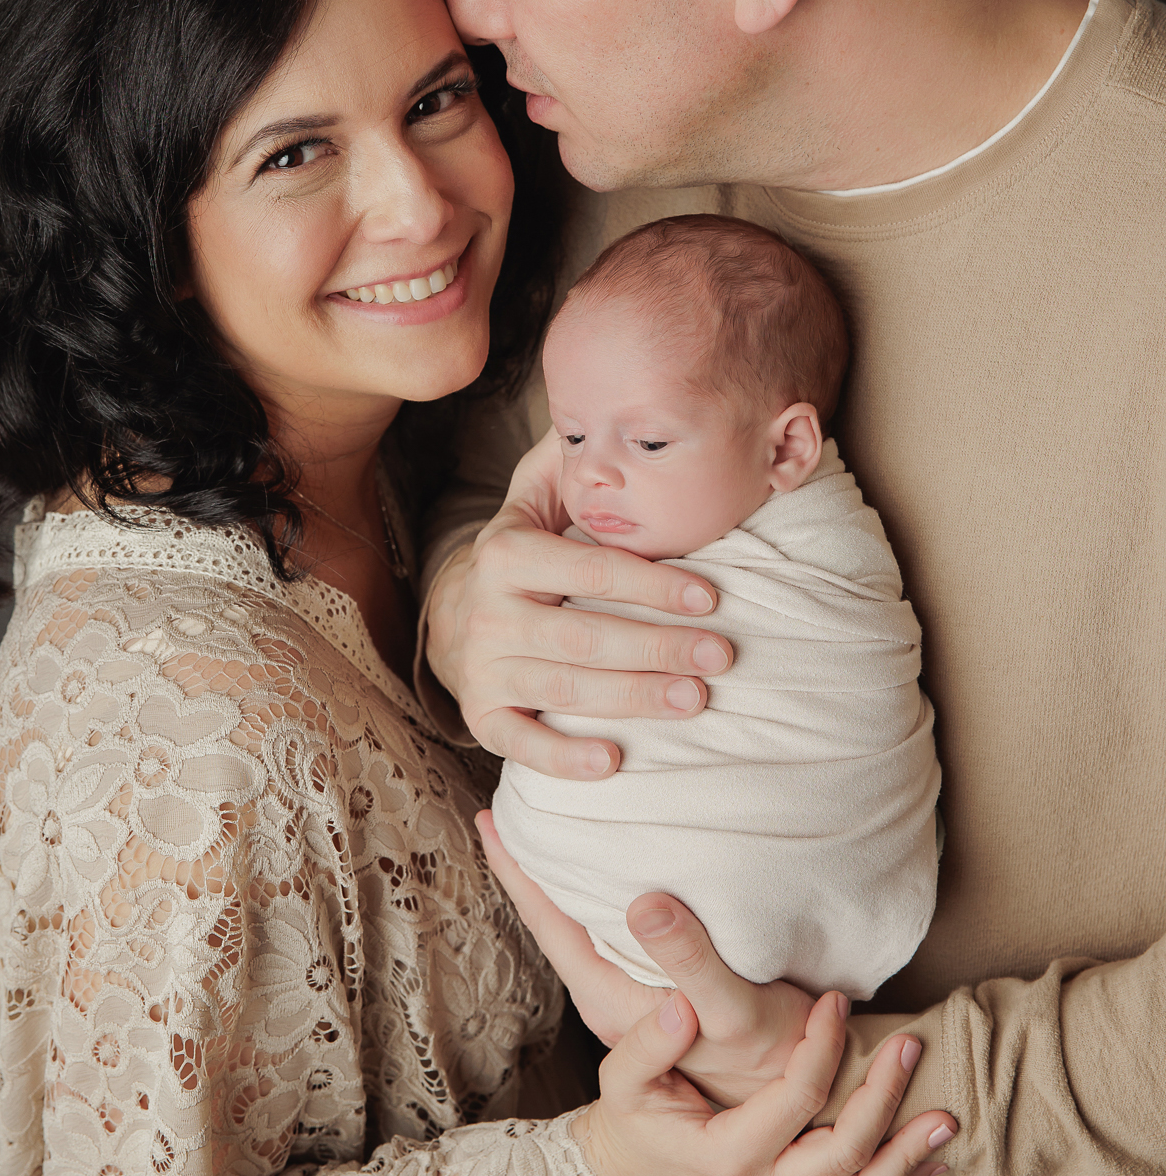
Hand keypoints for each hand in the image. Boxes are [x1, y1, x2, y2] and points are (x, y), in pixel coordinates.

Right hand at [426, 429, 732, 780]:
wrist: (454, 616)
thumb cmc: (521, 557)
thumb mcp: (531, 501)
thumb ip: (566, 465)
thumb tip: (602, 415)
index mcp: (505, 553)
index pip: (590, 570)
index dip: (653, 585)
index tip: (712, 597)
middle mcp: (489, 613)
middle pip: (587, 636)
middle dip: (660, 646)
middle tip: (722, 655)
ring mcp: (483, 669)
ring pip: (568, 689)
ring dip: (637, 697)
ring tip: (697, 698)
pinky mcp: (482, 716)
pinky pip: (521, 744)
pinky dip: (565, 758)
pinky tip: (614, 760)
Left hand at [478, 812, 810, 1105]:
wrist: (815, 1098)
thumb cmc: (776, 1059)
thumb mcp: (733, 1013)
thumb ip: (689, 961)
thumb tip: (641, 904)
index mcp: (613, 1002)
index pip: (549, 927)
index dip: (517, 873)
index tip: (488, 819)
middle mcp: (613, 999)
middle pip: (556, 922)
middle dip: (532, 866)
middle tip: (513, 807)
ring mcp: (635, 996)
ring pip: (584, 926)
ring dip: (566, 878)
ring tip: (553, 827)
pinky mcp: (661, 989)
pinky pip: (614, 931)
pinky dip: (602, 893)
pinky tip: (613, 869)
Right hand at [576, 989, 955, 1175]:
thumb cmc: (627, 1120)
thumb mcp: (621, 1077)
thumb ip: (650, 1041)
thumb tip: (685, 1006)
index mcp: (725, 1156)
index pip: (795, 1101)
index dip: (822, 1047)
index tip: (836, 1002)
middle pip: (845, 1154)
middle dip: (884, 1097)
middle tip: (910, 1045)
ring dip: (908, 1156)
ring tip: (946, 1117)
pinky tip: (932, 1157)